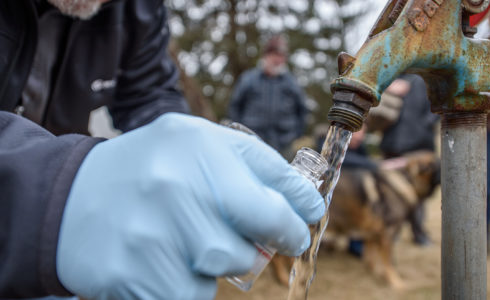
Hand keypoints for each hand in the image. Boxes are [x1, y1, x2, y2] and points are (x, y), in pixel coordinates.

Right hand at [56, 113, 323, 298]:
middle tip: (246, 237)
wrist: (71, 195)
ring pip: (218, 274)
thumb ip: (258, 166)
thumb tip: (307, 204)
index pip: (271, 202)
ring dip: (217, 263)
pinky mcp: (129, 276)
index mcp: (199, 150)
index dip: (293, 223)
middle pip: (247, 249)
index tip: (300, 228)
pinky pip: (188, 295)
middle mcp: (173, 190)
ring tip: (191, 239)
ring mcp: (148, 236)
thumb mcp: (202, 143)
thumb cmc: (154, 168)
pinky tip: (166, 258)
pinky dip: (188, 283)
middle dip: (257, 247)